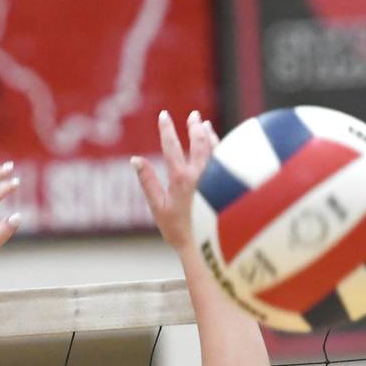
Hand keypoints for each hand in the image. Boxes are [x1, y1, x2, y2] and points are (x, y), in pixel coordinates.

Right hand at [133, 109, 216, 250]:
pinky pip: (227, 160)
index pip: (172, 146)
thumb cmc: (180, 232)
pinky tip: (220, 145)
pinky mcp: (229, 186)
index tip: (164, 116)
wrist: (208, 250)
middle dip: (194, 126)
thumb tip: (135, 160)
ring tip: (205, 125)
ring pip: (215, 149)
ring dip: (209, 135)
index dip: (167, 129)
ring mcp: (217, 179)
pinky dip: (222, 149)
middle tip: (193, 115)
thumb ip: (147, 182)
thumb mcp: (158, 208)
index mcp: (181, 179)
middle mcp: (201, 175)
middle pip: (198, 142)